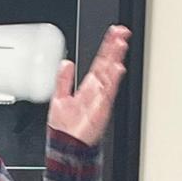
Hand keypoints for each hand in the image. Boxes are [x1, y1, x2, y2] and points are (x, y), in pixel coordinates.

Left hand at [48, 25, 130, 147]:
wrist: (65, 149)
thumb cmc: (63, 130)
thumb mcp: (59, 98)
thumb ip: (63, 80)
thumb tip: (67, 62)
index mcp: (87, 87)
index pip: (99, 62)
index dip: (106, 47)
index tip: (113, 33)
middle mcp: (96, 91)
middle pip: (107, 64)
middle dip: (115, 48)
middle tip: (122, 31)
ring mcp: (100, 100)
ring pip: (110, 74)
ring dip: (116, 59)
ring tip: (121, 44)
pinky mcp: (100, 110)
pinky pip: (108, 92)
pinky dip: (112, 81)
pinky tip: (116, 68)